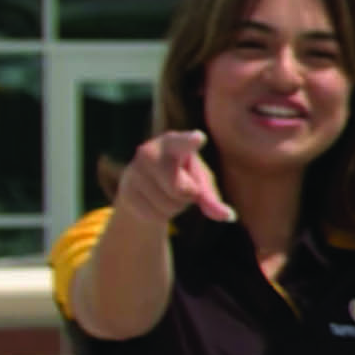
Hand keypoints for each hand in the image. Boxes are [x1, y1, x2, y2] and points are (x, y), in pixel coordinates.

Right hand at [116, 130, 235, 225]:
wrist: (146, 183)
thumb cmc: (182, 176)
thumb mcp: (200, 182)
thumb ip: (212, 197)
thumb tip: (229, 216)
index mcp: (174, 143)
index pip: (182, 143)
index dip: (189, 141)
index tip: (199, 137)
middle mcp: (150, 152)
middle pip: (181, 190)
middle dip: (187, 195)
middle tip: (179, 185)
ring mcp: (134, 171)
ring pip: (168, 205)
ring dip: (173, 206)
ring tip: (166, 192)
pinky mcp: (125, 192)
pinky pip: (154, 215)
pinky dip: (160, 215)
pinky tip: (154, 201)